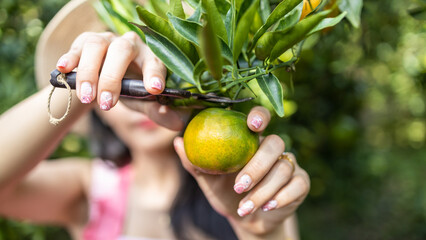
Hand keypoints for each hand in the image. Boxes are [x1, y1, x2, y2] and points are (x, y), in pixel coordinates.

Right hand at [56, 31, 188, 130]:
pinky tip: (63, 69)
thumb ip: (160, 112)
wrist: (105, 81)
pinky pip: (77, 46)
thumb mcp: (145, 103)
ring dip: (90, 72)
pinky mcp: (85, 42)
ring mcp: (107, 40)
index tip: (155, 89)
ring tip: (87, 97)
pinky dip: (70, 57)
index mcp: (150, 57)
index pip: (155, 61)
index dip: (155, 74)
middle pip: (123, 50)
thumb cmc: (131, 90)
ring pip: (98, 46)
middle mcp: (130, 44)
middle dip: (113, 78)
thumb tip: (178, 124)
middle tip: (108, 104)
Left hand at [174, 106, 309, 236]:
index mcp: (251, 141)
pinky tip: (267, 207)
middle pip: (275, 143)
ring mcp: (289, 164)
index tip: (253, 125)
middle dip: (257, 165)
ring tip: (244, 207)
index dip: (260, 116)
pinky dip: (282, 197)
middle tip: (239, 185)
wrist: (246, 218)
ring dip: (263, 190)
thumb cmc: (225, 193)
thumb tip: (178, 142)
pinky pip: (298, 184)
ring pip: (284, 168)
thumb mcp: (208, 180)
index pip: (260, 118)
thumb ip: (195, 162)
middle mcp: (273, 149)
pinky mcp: (301, 182)